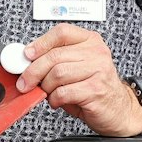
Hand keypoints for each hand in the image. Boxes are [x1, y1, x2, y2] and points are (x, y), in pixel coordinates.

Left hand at [16, 25, 141, 135]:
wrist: (117, 110)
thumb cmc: (93, 88)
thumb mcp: (75, 68)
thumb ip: (55, 61)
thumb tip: (26, 62)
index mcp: (89, 41)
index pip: (62, 32)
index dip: (40, 43)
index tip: (26, 55)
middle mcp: (96, 53)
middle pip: (55, 56)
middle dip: (33, 71)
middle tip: (24, 82)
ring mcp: (98, 70)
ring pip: (57, 74)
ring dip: (45, 87)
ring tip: (47, 93)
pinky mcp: (95, 90)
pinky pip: (63, 92)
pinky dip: (54, 99)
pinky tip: (57, 101)